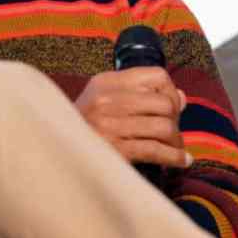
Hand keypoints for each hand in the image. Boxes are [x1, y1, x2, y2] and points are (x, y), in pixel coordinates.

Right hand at [74, 66, 190, 168]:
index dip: (171, 92)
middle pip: (164, 103)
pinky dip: (175, 158)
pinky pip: (156, 150)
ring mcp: (109, 125)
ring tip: (174, 148)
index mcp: (105, 82)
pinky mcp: (115, 150)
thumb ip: (138, 94)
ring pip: (164, 127)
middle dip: (175, 120)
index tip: (170, 108)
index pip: (157, 76)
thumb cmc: (84, 127)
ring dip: (176, 142)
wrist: (55, 153)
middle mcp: (107, 100)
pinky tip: (182, 162)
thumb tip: (180, 98)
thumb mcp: (102, 100)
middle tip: (172, 133)